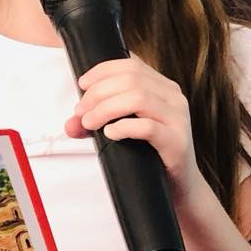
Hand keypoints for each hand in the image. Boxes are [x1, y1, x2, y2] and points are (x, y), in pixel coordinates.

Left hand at [63, 57, 198, 205]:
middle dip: (98, 93)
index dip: (103, 71)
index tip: (82, 85)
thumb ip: (98, 122)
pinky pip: (147, 128)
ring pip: (138, 98)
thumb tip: (71, 124)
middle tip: (81, 111)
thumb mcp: (124, 130)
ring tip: (90, 123)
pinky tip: (110, 134)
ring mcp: (178, 119)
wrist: (179, 186)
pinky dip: (123, 127)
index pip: (131, 64)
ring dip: (106, 108)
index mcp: (163, 87)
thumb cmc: (151, 154)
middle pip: (131, 79)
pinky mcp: (177, 142)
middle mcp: (174, 98)